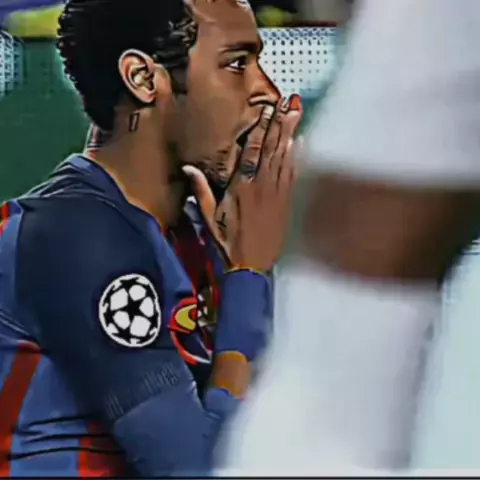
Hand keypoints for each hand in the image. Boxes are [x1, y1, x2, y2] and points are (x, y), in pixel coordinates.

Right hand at [183, 95, 302, 271]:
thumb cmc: (228, 241)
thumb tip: (188, 167)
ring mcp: (276, 192)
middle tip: (290, 101)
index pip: (252, 150)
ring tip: (296, 112)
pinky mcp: (286, 201)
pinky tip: (300, 143)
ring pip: (284, 157)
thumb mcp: (209, 217)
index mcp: (241, 185)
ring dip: (291, 134)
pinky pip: (292, 174)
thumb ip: (202, 190)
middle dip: (280, 123)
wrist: (253, 264)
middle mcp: (262, 184)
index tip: (267, 108)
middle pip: (272, 148)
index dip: (260, 127)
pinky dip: (296, 157)